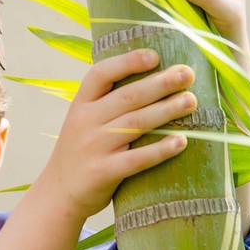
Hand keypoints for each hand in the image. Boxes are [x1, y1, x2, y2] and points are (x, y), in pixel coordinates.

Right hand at [39, 49, 195, 220]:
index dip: (128, 62)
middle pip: (128, 97)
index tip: (155, 55)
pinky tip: (181, 141)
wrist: (59, 194)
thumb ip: (108, 102)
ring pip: (135, 124)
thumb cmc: (82, 151)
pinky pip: (136, 159)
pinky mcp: (103, 172)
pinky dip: (160, 150)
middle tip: (188, 74)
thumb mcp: (84, 120)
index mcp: (81, 103)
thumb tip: (153, 77)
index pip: (101, 74)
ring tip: (191, 101)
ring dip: (166, 110)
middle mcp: (85, 121)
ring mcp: (93, 147)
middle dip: (160, 83)